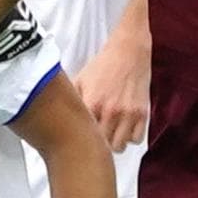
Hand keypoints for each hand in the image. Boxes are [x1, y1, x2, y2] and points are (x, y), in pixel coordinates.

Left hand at [73, 36, 148, 153]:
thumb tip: (55, 116)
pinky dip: (130, 138)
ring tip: (109, 133)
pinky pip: (136, 139)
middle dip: (97, 143)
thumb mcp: (80, 79)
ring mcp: (128, 114)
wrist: (129, 50)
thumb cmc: (103, 65)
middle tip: (94, 136)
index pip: (84, 136)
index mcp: (92, 103)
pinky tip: (123, 128)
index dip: (81, 139)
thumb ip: (70, 100)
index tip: (79, 138)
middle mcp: (111, 111)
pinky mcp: (142, 113)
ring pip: (119, 146)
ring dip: (113, 143)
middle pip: (102, 145)